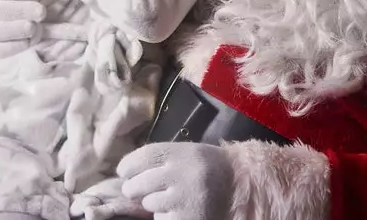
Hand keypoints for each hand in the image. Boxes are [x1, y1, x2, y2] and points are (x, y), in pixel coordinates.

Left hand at [117, 142, 233, 219]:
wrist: (243, 187)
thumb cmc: (209, 167)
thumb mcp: (188, 153)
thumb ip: (161, 159)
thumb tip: (127, 171)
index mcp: (182, 152)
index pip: (144, 156)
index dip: (128, 166)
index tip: (123, 172)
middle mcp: (182, 173)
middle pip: (139, 183)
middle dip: (133, 188)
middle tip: (136, 189)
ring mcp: (185, 198)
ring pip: (149, 203)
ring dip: (153, 203)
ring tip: (170, 198)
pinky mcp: (187, 218)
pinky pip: (162, 219)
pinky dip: (166, 216)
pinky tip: (179, 209)